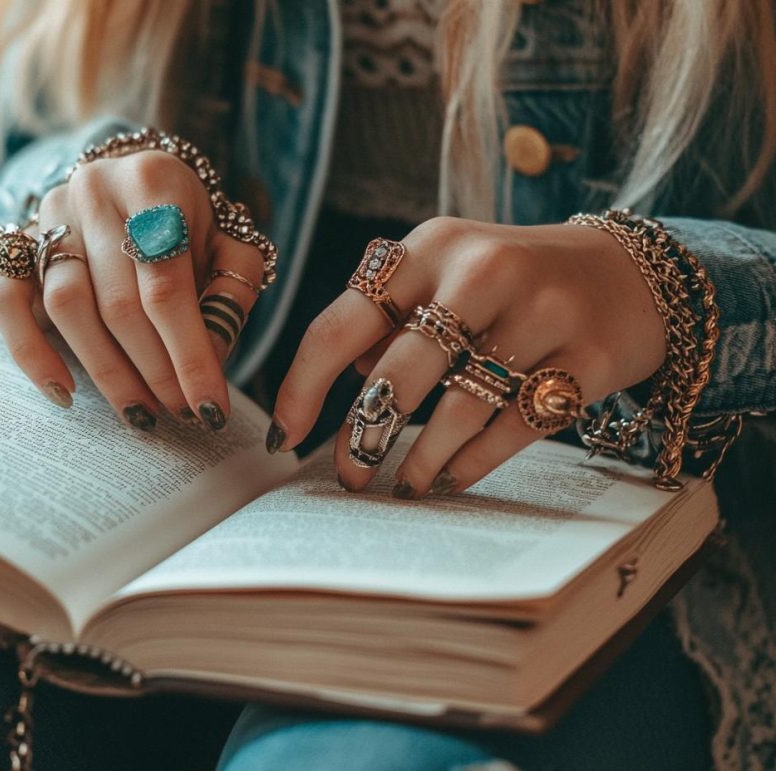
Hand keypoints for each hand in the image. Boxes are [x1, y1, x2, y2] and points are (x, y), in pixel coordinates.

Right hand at [0, 150, 263, 428]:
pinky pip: (5, 300)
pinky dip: (30, 352)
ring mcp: (47, 216)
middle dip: (154, 371)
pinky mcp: (15, 240)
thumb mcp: (232, 245)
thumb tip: (210, 359)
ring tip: (141, 411)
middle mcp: (93, 192)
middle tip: (180, 412)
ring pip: (67, 307)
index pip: (167, 287)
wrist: (140, 179)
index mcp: (151, 182)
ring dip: (106, 371)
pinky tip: (64, 391)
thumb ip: (231, 294)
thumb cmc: (191, 221)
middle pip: (118, 303)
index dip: (190, 355)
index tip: (210, 409)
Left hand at [269, 217, 666, 495]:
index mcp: (429, 249)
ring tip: (403, 485)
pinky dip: (474, 460)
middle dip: (362, 434)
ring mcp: (542, 312)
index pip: (340, 324)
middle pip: (398, 371)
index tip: (284, 435)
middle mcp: (481, 271)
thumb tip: (343, 386)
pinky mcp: (588, 357)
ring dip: (420, 459)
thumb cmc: (514, 284)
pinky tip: (452, 474)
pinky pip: (515, 426)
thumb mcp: (446, 276)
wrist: (631, 274)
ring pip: (459, 406)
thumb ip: (390, 322)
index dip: (302, 388)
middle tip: (348, 473)